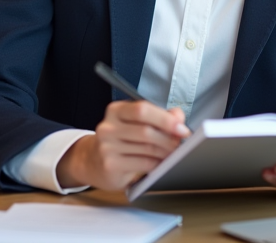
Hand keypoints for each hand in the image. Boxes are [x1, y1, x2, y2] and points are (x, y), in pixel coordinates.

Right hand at [56, 101, 189, 189]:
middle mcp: (108, 127)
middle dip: (169, 138)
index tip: (182, 129)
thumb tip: (178, 118)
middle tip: (180, 143)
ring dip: (166, 152)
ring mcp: (107, 147)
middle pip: (146, 131)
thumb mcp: (137, 122)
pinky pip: (143, 164)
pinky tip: (161, 163)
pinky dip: (157, 164)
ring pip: (147, 149)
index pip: (142, 109)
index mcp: (116, 110)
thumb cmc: (122, 139)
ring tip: (173, 153)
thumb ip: (160, 116)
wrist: (93, 161)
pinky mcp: (110, 165)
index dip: (165, 119)